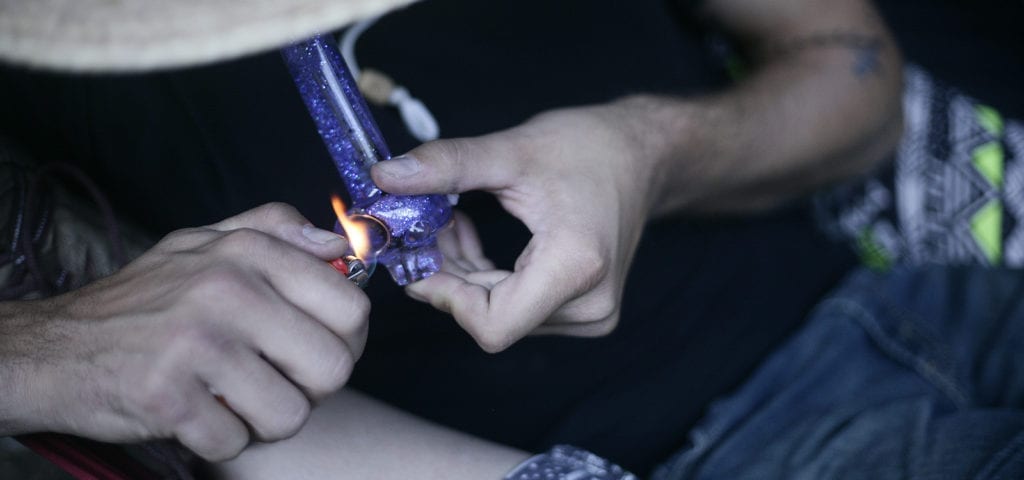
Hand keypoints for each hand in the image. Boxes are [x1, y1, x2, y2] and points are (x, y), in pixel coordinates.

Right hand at [0, 203, 369, 460]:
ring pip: (291, 414)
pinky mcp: (168, 396)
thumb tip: (341, 245)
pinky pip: (236, 442)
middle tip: (276, 381)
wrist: (52, 347)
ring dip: (265, 420)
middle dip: (311, 388)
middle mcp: (228, 291)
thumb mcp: (205, 243)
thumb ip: (275, 233)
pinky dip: (220, 439)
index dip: (345, 340)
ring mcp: (198, 344)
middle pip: (333, 367)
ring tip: (233, 398)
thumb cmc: (142, 300)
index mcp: (248, 253)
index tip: (315, 347)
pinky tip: (198, 414)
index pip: (352, 307)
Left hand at [371, 102, 658, 351]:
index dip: (445, 297)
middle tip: (417, 228)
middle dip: (445, 277)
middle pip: (491, 318)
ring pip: (499, 315)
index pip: (492, 325)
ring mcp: (589, 313)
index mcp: (576, 267)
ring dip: (461, 275)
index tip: (416, 255)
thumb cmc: (591, 147)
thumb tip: (384, 177)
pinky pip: (516, 307)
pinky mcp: (583, 309)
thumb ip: (447, 167)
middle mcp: (588, 304)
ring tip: (446, 223)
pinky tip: (468, 236)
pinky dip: (483, 277)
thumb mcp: (512, 151)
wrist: (644, 155)